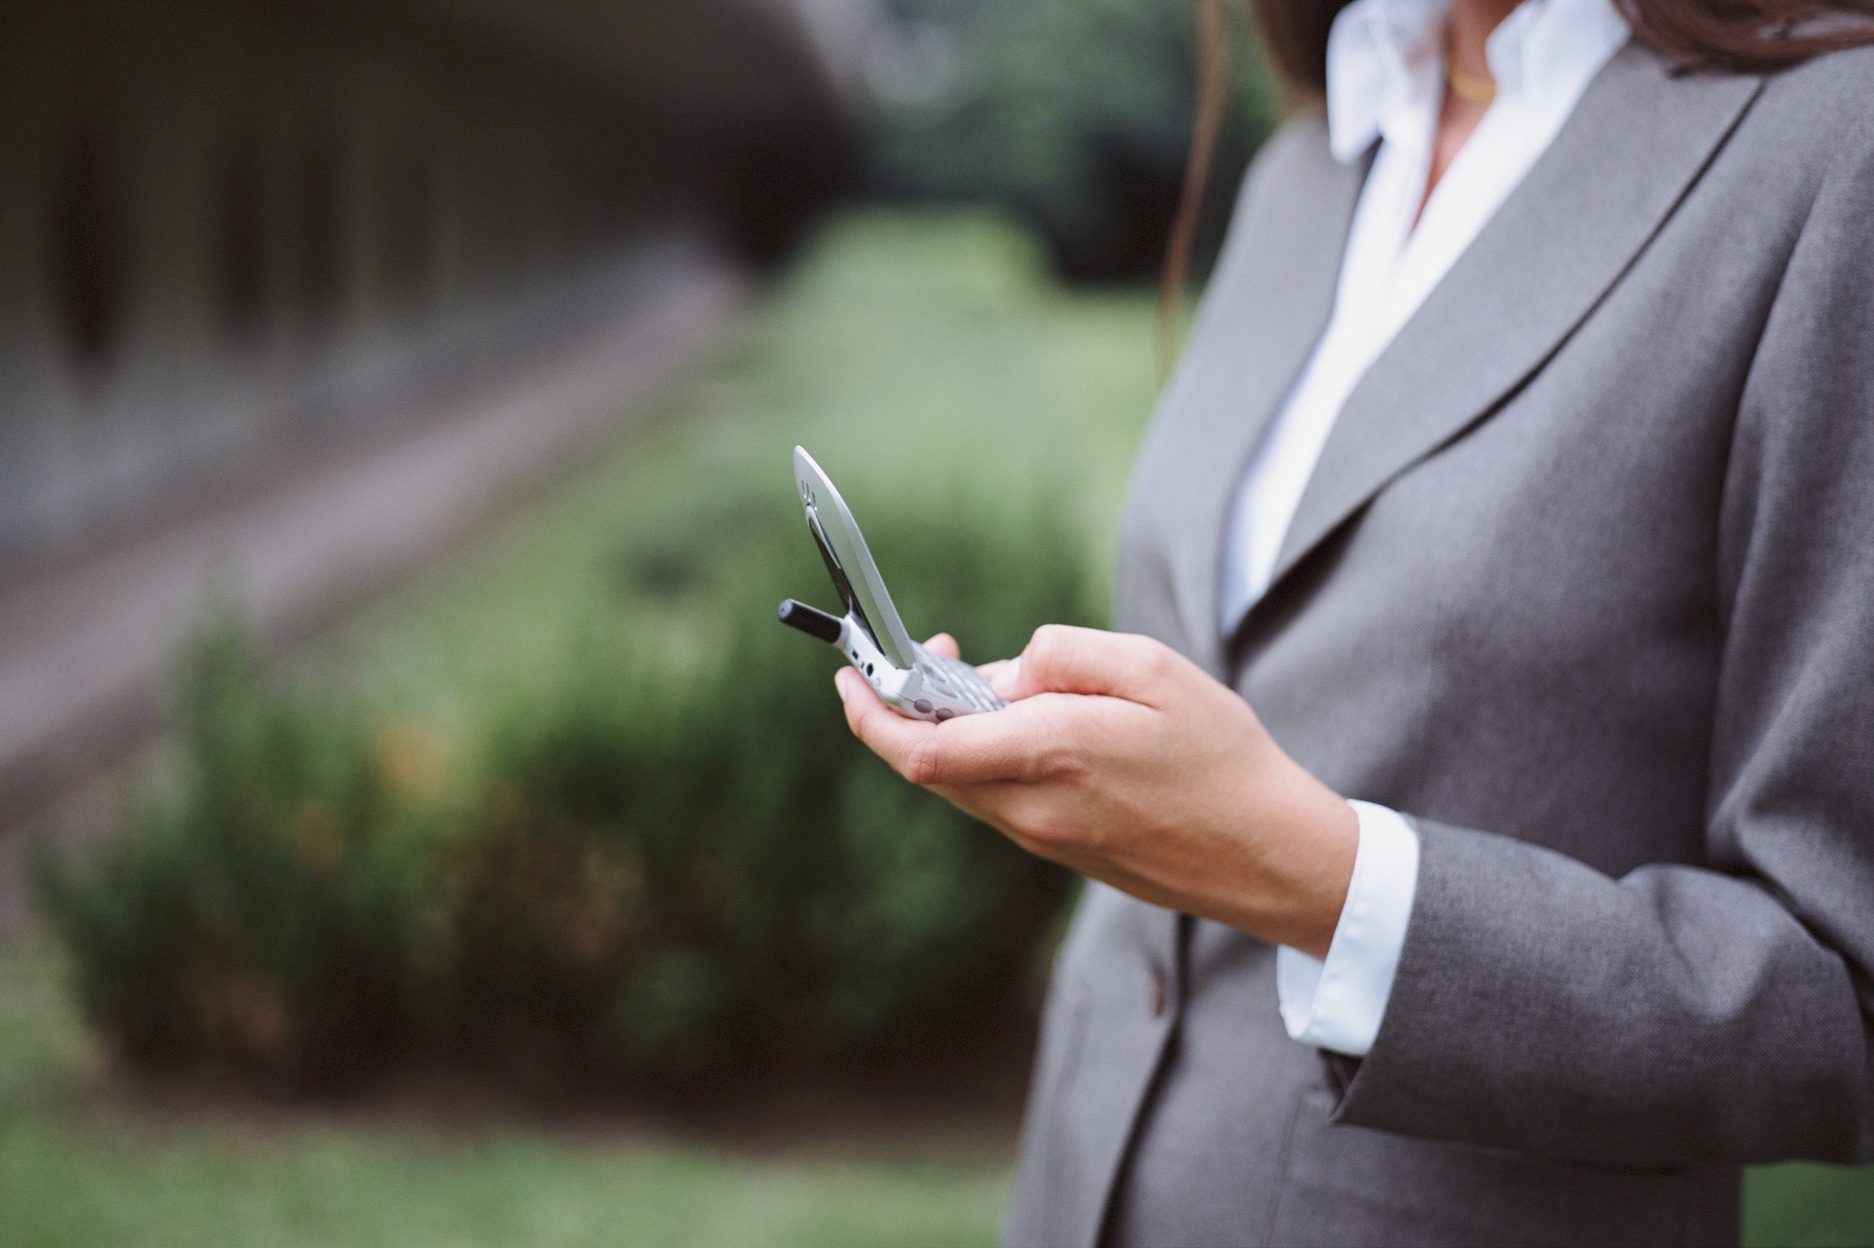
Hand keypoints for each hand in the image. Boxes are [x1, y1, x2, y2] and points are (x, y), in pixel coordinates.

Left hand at [834, 625, 1358, 956]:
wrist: (1267, 855)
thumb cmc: (1221, 756)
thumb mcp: (1152, 668)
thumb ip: (1063, 653)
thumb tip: (1005, 672)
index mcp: (1049, 754)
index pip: (921, 750)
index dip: (870, 713)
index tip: (851, 675)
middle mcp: (1032, 807)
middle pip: (929, 765)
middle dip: (910, 707)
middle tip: (942, 652)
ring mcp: (1043, 838)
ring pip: (963, 782)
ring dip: (956, 731)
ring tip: (1006, 682)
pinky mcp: (1059, 851)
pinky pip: (997, 798)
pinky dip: (989, 756)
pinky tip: (1035, 724)